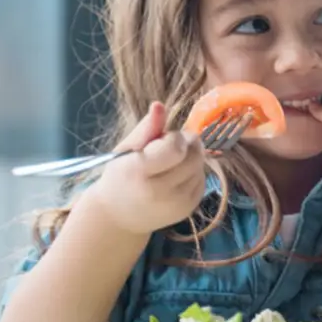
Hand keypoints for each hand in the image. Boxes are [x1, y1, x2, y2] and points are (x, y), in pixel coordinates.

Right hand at [88, 102, 206, 234]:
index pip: (175, 147)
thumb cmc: (120, 176)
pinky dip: (193, 173)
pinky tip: (176, 176)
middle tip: (171, 146)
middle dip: (187, 144)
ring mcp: (177, 203)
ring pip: (201, 166)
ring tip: (171, 163)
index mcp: (139, 172)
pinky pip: (202, 180)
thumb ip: (146, 128)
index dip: (174, 137)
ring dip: (191, 158)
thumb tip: (160, 105)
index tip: (164, 138)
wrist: (118, 216)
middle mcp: (160, 192)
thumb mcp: (126, 149)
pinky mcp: (189, 209)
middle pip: (194, 156)